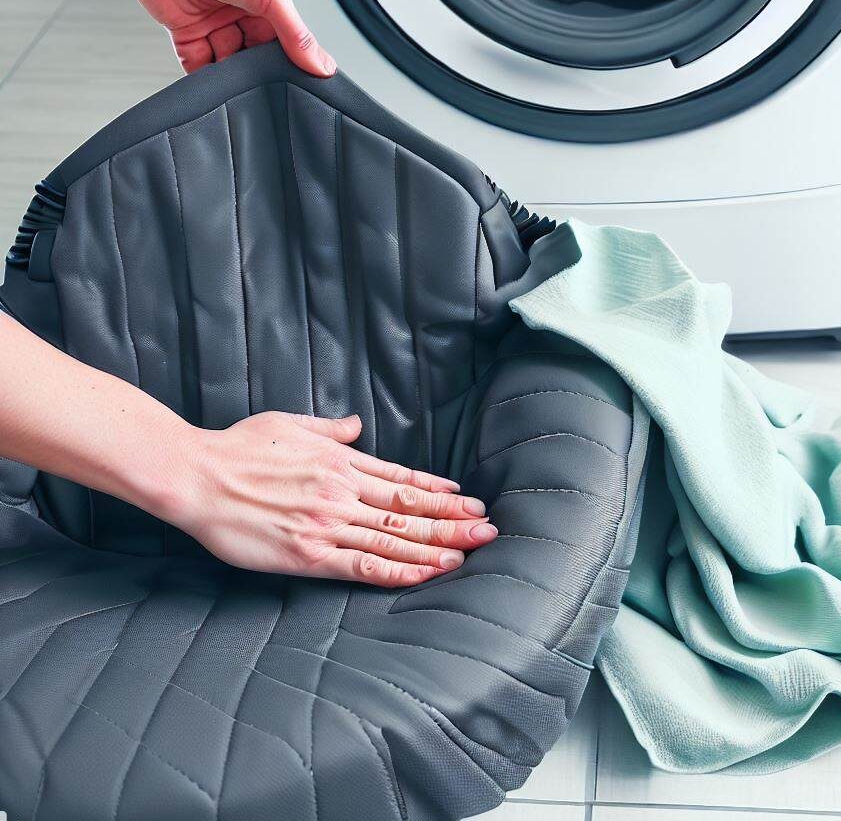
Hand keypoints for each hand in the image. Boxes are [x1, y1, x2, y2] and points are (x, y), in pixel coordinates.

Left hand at [123, 0, 336, 76]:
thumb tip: (321, 63)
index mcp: (267, 2)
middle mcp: (241, 15)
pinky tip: (210, 76)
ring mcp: (214, 26)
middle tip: (260, 76)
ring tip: (231, 68)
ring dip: (231, 74)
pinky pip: (199, 67)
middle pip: (258, 58)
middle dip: (257, 70)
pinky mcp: (188, 36)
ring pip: (230, 66)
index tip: (299, 82)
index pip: (287, 43)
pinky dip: (204, 77)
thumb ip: (295, 32)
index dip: (291, 62)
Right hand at [172, 412, 497, 586]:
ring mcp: (326, 523)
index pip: (401, 478)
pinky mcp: (308, 554)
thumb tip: (357, 426)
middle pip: (407, 509)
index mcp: (340, 461)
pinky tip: (422, 575)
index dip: (436, 491)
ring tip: (467, 551)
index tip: (465, 498)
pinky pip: (361, 565)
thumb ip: (330, 429)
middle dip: (451, 520)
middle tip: (486, 527)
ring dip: (434, 546)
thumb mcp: (289, 423)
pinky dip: (396, 571)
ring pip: (393, 538)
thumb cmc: (238, 447)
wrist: (196, 476)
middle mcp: (341, 491)